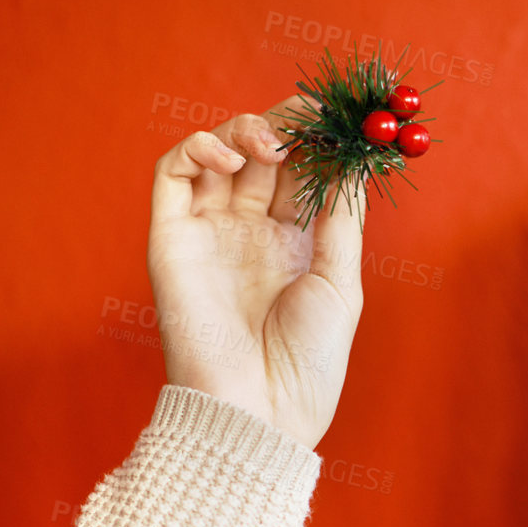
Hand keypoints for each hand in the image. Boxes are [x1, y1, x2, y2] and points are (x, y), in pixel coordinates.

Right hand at [147, 96, 366, 451]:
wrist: (257, 413)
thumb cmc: (307, 363)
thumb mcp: (340, 283)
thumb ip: (340, 217)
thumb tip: (356, 156)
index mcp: (296, 244)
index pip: (303, 171)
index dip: (321, 139)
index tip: (345, 118)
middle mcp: (251, 232)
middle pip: (264, 153)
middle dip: (288, 124)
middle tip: (310, 114)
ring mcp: (210, 232)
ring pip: (218, 152)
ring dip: (244, 129)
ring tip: (271, 143)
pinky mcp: (171, 238)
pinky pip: (172, 175)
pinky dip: (197, 149)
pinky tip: (230, 158)